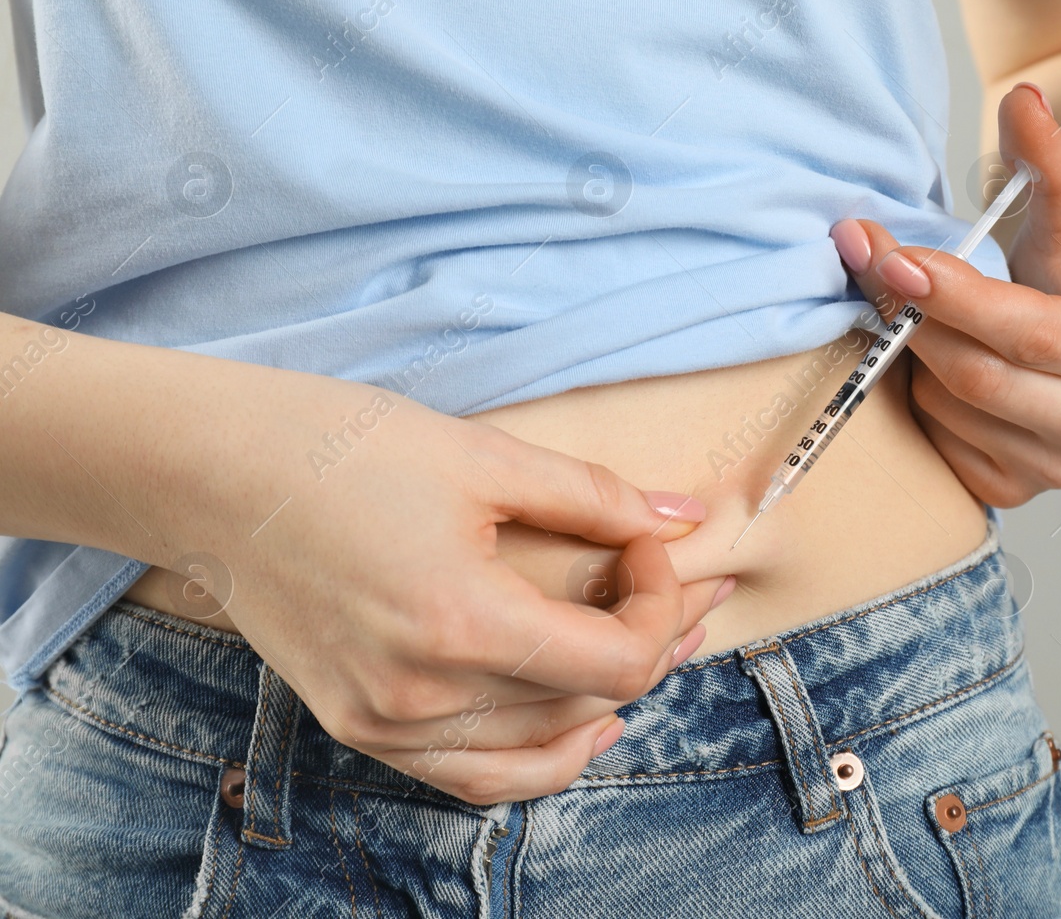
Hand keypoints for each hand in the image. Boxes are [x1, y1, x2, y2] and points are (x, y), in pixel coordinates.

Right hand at [181, 375, 729, 804]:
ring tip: (651, 645)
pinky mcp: (359, 727)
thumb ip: (597, 498)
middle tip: (680, 586)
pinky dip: (538, 756)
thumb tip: (686, 518)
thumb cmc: (340, 449)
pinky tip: (578, 723)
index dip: (660, 603)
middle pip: (590, 705)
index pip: (618, 661)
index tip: (648, 543)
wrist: (210, 475)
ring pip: (541, 750)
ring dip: (607, 701)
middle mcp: (423, 696)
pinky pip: (474, 776)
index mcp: (461, 624)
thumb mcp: (484, 457)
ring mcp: (385, 724)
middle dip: (654, 641)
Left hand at [829, 84, 1060, 507]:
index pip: (1031, 331)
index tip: (893, 256)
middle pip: (982, 378)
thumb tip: (1024, 98)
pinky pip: (941, 449)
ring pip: (952, 412)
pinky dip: (922, 404)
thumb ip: (1048, 158)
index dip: (956, 294)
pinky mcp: (1015, 492)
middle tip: (873, 270)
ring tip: (921, 317)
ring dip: (916, 361)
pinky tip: (933, 368)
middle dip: (917, 322)